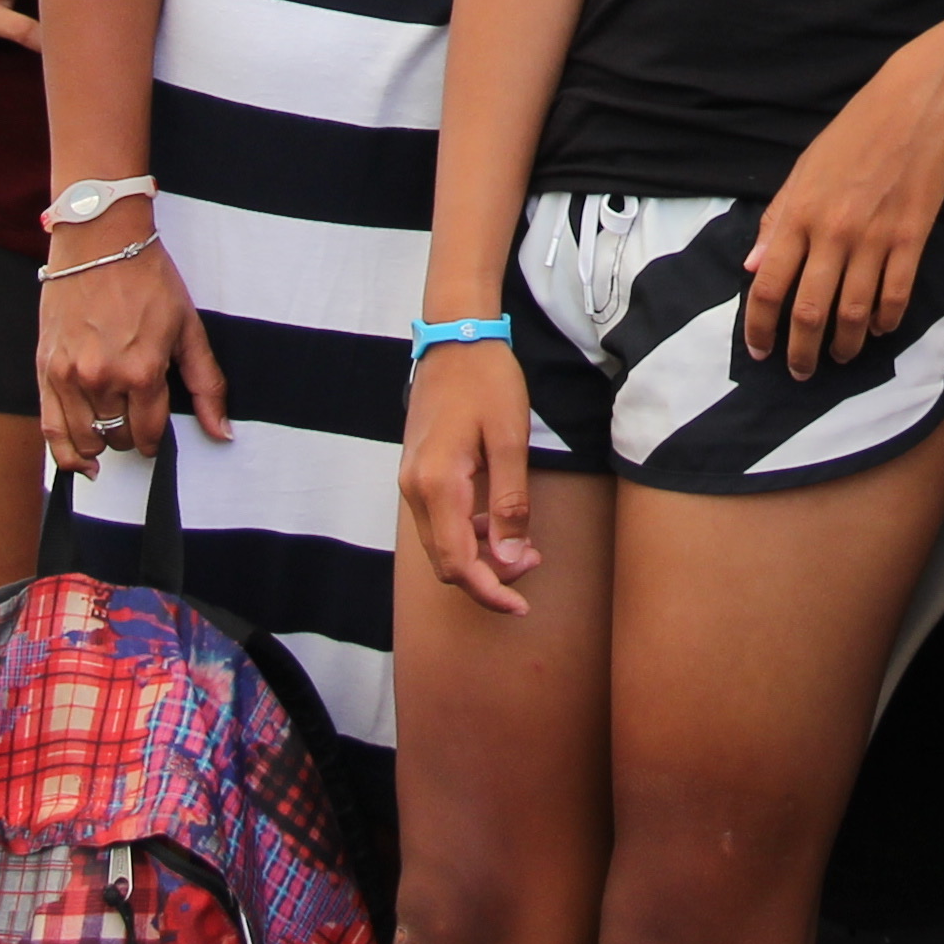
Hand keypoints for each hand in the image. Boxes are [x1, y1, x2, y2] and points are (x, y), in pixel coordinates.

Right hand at [35, 235, 226, 476]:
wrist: (99, 242)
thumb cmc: (148, 279)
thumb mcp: (188, 328)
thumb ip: (207, 385)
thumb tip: (222, 433)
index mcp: (142, 370)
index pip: (149, 433)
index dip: (155, 441)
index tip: (155, 435)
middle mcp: (103, 379)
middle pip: (117, 436)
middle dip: (130, 435)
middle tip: (135, 419)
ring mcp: (69, 376)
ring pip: (85, 439)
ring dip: (100, 443)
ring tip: (110, 434)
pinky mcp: (45, 369)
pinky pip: (50, 428)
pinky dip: (64, 452)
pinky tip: (80, 459)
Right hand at [403, 339, 541, 614]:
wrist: (455, 338)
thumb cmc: (487, 381)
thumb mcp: (511, 440)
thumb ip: (511, 502)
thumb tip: (513, 558)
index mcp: (436, 485)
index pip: (458, 564)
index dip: (490, 592)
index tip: (521, 606)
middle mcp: (414, 490)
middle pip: (445, 562)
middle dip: (488, 577)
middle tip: (533, 564)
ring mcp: (411, 482)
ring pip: (441, 544)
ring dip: (479, 556)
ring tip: (523, 546)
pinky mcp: (417, 473)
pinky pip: (438, 521)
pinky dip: (467, 533)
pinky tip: (497, 520)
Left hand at [749, 49, 943, 378]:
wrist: (914, 106)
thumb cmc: (854, 133)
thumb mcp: (802, 169)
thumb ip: (777, 220)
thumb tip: (752, 265)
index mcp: (798, 214)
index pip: (767, 286)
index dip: (759, 327)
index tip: (758, 350)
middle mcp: (832, 232)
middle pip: (808, 311)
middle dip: (800, 351)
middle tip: (800, 371)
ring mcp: (873, 239)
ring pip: (852, 313)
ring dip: (844, 345)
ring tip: (840, 357)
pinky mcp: (910, 239)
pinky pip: (894, 296)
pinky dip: (884, 320)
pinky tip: (877, 328)